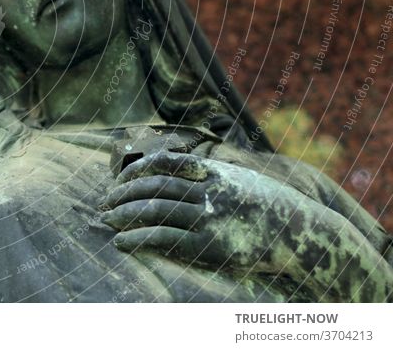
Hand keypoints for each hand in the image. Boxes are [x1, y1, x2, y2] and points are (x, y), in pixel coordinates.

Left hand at [99, 150, 392, 300]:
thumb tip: (180, 171)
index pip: (165, 162)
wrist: (303, 233)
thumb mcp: (241, 178)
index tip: (120, 177)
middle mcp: (208, 191)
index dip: (137, 169)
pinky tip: (121, 241)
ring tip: (106, 220)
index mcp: (214, 171)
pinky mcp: (209, 246)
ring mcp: (208, 218)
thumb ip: (210, 174)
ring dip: (124, 215)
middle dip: (123, 194)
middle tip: (104, 202)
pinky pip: (164, 239)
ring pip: (154, 211)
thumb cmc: (269, 206)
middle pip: (153, 187)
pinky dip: (137, 238)